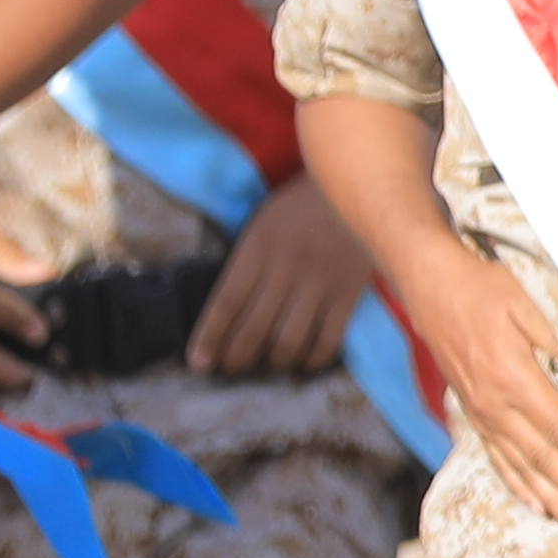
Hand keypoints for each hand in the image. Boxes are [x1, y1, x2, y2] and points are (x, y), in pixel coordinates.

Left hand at [188, 176, 381, 377]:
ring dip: (272, 363)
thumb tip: (228, 311)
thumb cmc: (300, 207)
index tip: (199, 363)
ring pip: (289, 342)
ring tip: (264, 367)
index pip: (227, 302)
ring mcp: (321, 284)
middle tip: (229, 370)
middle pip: (254, 329)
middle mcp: (287, 269)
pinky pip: (328, 340)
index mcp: (259, 248)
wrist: (358, 187)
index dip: (210, 337)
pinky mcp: (349, 294)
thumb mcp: (262, 225)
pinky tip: (302, 364)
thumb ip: (246, 263)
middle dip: (236, 358)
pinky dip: (312, 360)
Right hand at [399, 246, 557, 521]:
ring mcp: (481, 413)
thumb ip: (552, 342)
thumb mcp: (523, 304)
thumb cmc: (480, 290)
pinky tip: (537, 504)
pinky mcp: (473, 414)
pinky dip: (519, 484)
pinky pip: (497, 458)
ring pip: (521, 466)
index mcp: (513, 377)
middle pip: (543, 456)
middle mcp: (495, 404)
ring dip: (552, 496)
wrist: (430, 286)